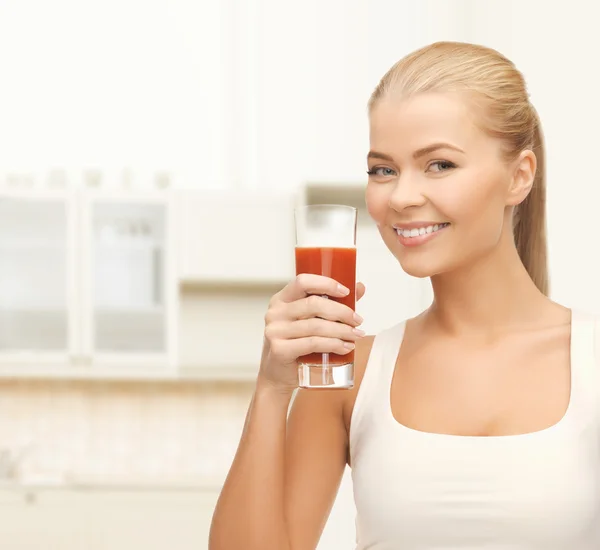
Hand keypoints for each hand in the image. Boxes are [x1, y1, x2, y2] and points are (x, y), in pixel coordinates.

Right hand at [258, 274, 365, 390]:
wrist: (278, 375)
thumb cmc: (296, 344)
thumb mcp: (310, 320)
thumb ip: (332, 303)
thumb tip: (359, 288)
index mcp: (281, 300)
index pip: (302, 282)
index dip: (326, 284)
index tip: (345, 292)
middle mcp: (275, 313)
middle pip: (313, 304)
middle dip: (341, 312)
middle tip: (357, 321)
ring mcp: (275, 331)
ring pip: (315, 326)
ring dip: (341, 330)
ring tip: (355, 336)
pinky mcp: (280, 350)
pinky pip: (312, 343)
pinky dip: (333, 344)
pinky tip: (345, 347)